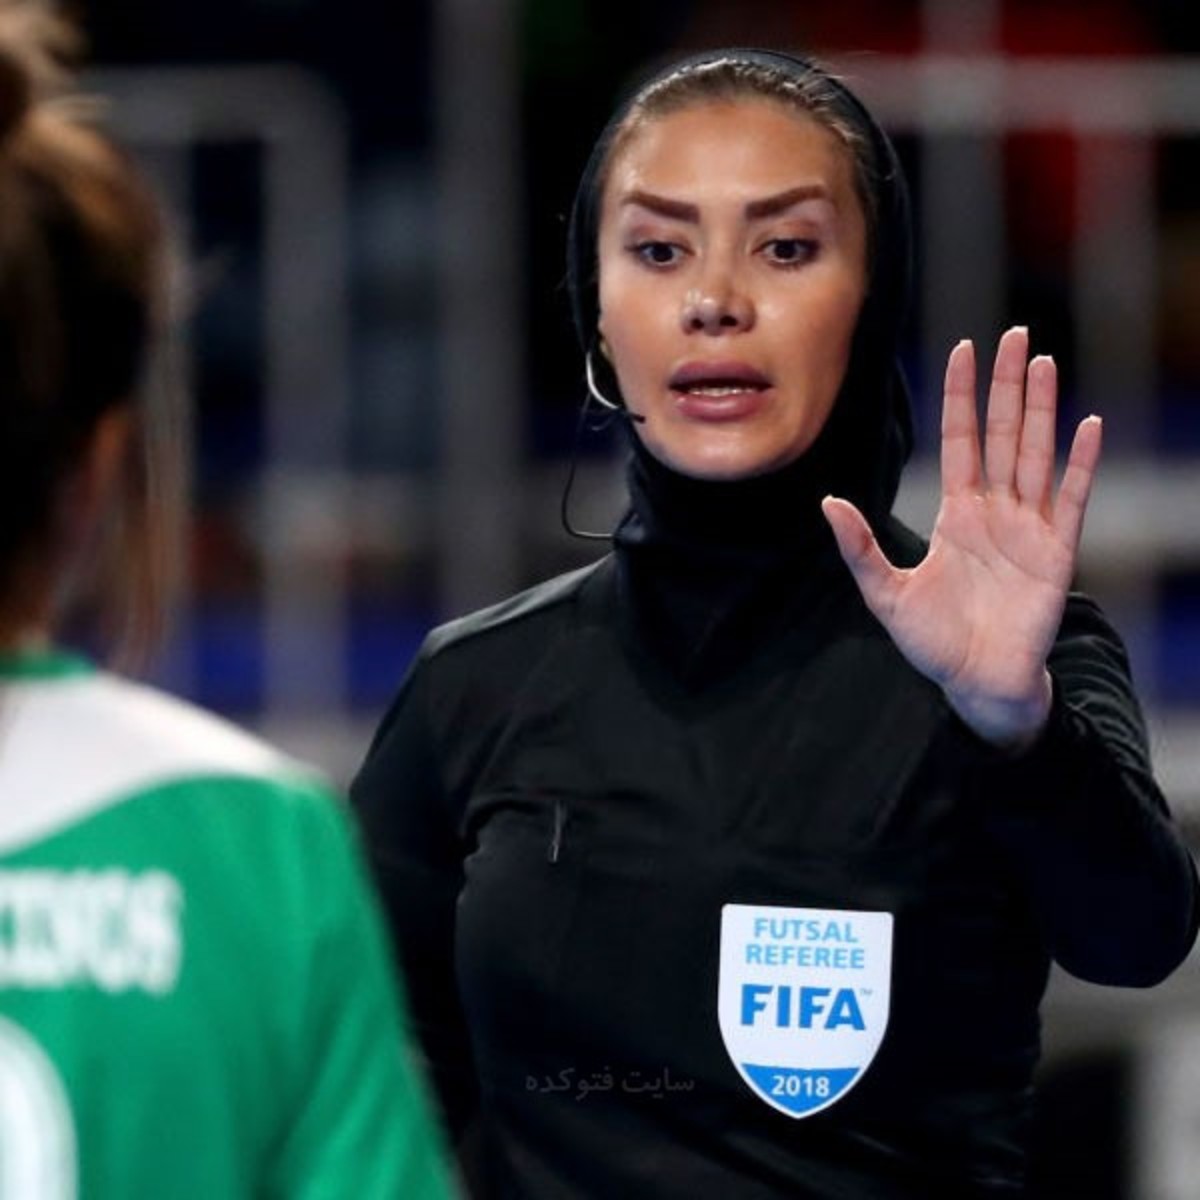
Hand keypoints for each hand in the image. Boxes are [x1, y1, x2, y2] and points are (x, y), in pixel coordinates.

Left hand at [822, 327, 1102, 747]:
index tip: (961, 348)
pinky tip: (1086, 426)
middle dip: (1005, 386)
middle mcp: (995, 512)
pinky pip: (1070, 500)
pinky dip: (1080, 464)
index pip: (960, 441)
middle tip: (1013, 334)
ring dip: (1040, 409)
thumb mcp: (886, 593)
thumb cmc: (933, 642)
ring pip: (1036, 455)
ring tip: (1042, 362)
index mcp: (956, 514)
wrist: (976, 684)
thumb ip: (860, 548)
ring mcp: (1029, 529)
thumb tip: (828, 501)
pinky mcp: (1057, 554)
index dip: (961, 397)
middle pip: (1003, 434)